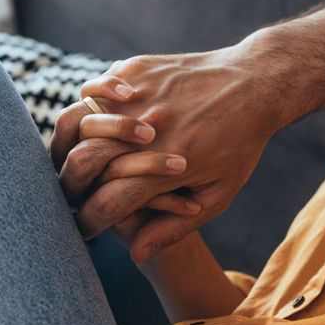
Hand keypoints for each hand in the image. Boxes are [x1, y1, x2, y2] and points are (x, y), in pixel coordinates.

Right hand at [51, 35, 312, 262]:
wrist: (256, 83)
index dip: (88, 222)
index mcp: (168, 166)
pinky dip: (89, 104)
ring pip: (77, 121)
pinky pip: (94, 88)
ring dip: (70, 144)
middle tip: (71, 194)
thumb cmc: (241, 143)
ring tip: (78, 155)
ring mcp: (140, 96)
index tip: (85, 228)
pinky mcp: (137, 69)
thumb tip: (135, 254)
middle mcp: (149, 131)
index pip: (105, 204)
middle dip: (69, 187)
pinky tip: (98, 114)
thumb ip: (176, 227)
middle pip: (81, 163)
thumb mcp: (220, 193)